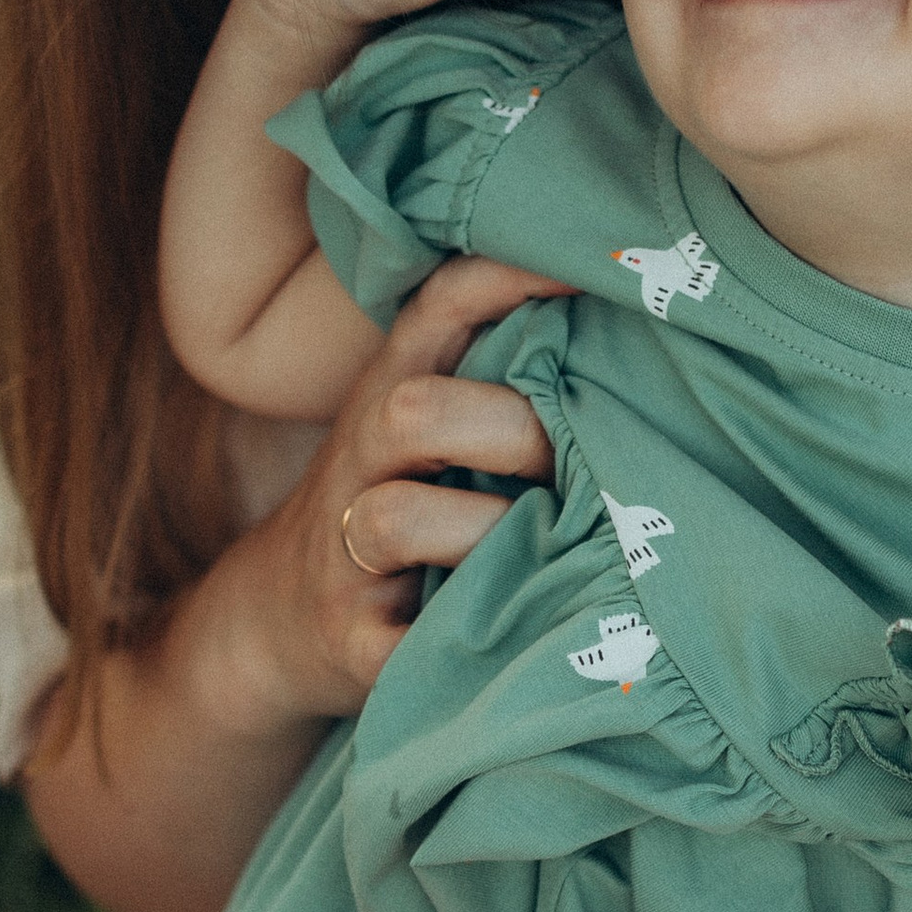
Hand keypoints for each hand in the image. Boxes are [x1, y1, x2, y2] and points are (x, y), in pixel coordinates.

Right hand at [198, 257, 570, 733]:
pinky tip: (515, 632)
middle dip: (508, 429)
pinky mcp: (351, 642)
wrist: (278, 622)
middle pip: (412, 411)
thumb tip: (633, 333)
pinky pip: (404, 638)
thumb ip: (499, 379)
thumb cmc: (398, 506)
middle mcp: (358, 463)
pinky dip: (466, 635)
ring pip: (397, 518)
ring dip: (486, 531)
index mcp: (390, 395)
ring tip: (540, 552)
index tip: (587, 269)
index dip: (505, 278)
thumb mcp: (427, 434)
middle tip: (569, 462)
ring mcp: (345, 556)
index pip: (437, 309)